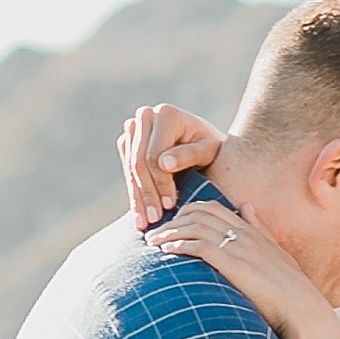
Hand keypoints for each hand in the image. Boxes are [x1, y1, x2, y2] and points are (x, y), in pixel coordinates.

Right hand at [119, 103, 223, 229]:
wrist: (205, 144)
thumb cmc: (213, 149)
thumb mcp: (209, 152)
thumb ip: (189, 155)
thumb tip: (164, 164)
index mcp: (167, 114)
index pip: (154, 156)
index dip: (160, 183)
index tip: (169, 206)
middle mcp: (146, 115)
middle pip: (139, 162)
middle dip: (147, 194)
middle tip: (154, 220)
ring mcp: (134, 127)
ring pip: (130, 168)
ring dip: (137, 197)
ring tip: (144, 224)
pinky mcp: (128, 141)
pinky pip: (127, 170)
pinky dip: (134, 193)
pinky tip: (139, 215)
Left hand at [149, 197, 337, 338]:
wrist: (304, 311)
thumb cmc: (292, 291)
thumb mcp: (278, 253)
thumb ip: (260, 230)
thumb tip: (247, 206)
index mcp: (253, 231)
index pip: (213, 208)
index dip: (187, 212)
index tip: (172, 225)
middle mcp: (244, 234)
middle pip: (199, 213)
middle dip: (173, 220)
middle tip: (155, 234)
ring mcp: (238, 248)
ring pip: (195, 227)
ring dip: (170, 232)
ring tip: (153, 242)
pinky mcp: (233, 264)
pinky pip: (199, 246)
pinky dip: (179, 245)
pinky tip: (166, 252)